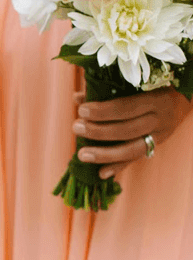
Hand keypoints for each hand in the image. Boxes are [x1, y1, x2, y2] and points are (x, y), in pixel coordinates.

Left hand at [73, 88, 192, 178]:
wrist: (183, 101)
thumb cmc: (153, 88)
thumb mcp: (137, 86)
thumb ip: (107, 91)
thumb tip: (77, 98)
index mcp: (155, 99)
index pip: (126, 107)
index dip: (103, 111)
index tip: (82, 111)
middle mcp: (159, 119)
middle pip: (127, 130)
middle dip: (99, 131)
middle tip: (76, 127)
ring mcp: (160, 136)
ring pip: (132, 150)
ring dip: (105, 154)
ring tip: (82, 155)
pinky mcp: (157, 147)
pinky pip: (136, 160)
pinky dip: (118, 167)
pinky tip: (101, 173)